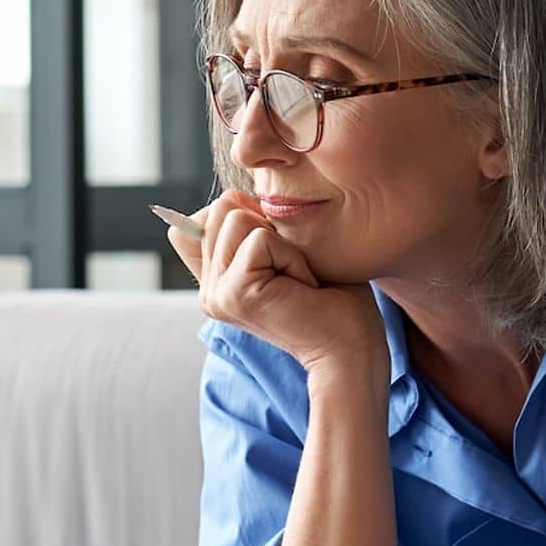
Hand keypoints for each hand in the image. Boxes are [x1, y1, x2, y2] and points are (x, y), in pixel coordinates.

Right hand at [165, 193, 383, 376]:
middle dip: (267, 225)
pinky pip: (260, 239)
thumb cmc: (331, 299)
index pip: (196, 221)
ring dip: (281, 241)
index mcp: (215, 282)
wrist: (350, 348)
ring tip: (297, 278)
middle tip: (292, 268)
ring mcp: (216, 294)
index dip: (241, 216)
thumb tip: (235, 197)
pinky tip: (303, 286)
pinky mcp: (234, 293)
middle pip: (220, 208)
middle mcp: (208, 290)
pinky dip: (292, 256)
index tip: (276, 255)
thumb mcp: (285, 252)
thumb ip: (250, 230)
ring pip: (235, 217)